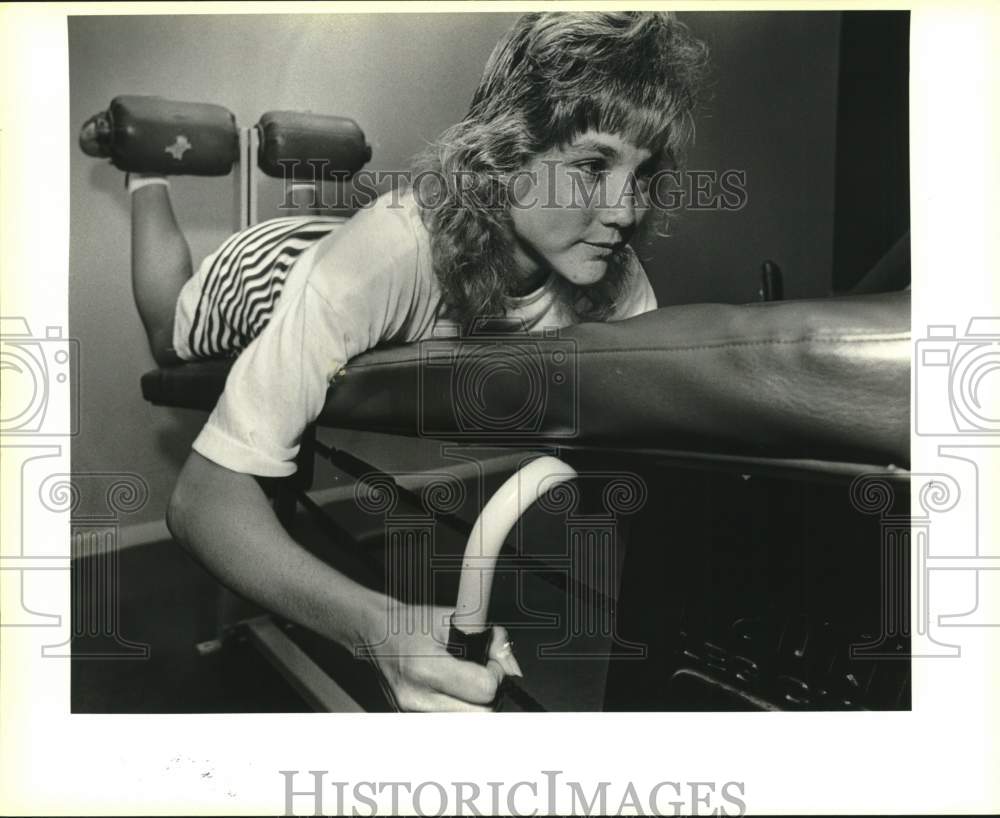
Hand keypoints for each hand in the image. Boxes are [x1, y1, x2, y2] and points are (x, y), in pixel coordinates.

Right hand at [361, 601, 522, 711]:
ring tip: (469, 682)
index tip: (490, 660)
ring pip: (468, 724)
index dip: (497, 673)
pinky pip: (451, 724)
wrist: (375, 633)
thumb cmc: (412, 622)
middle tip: (484, 672)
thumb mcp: (452, 617)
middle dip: (491, 693)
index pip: (484, 689)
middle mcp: (417, 698)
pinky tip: (456, 692)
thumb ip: (487, 638)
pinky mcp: (409, 721)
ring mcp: (411, 714)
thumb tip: (512, 664)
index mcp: (426, 668)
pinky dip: (461, 710)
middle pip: (481, 714)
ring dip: (477, 705)